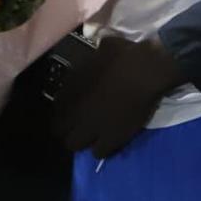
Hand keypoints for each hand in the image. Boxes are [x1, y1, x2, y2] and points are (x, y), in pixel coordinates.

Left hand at [53, 35, 182, 156]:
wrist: (145, 71)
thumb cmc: (125, 55)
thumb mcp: (102, 48)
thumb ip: (93, 58)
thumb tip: (93, 53)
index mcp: (70, 89)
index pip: (55, 109)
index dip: (62, 112)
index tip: (70, 111)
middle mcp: (75, 110)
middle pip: (60, 131)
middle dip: (67, 130)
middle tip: (79, 126)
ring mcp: (91, 126)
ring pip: (74, 145)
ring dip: (82, 141)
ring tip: (92, 137)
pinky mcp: (111, 138)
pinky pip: (99, 153)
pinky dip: (102, 149)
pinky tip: (108, 142)